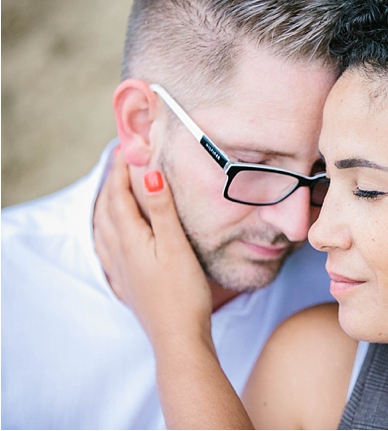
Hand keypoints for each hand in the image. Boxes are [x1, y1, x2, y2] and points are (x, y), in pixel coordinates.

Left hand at [93, 150, 211, 346]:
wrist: (178, 338)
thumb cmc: (183, 294)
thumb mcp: (176, 247)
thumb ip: (161, 211)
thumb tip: (149, 176)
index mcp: (131, 241)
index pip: (118, 197)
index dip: (120, 171)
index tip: (126, 149)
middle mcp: (120, 254)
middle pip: (106, 212)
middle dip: (111, 185)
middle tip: (120, 165)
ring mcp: (122, 272)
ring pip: (103, 232)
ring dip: (105, 208)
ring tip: (111, 194)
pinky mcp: (128, 285)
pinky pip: (107, 252)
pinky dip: (106, 234)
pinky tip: (112, 240)